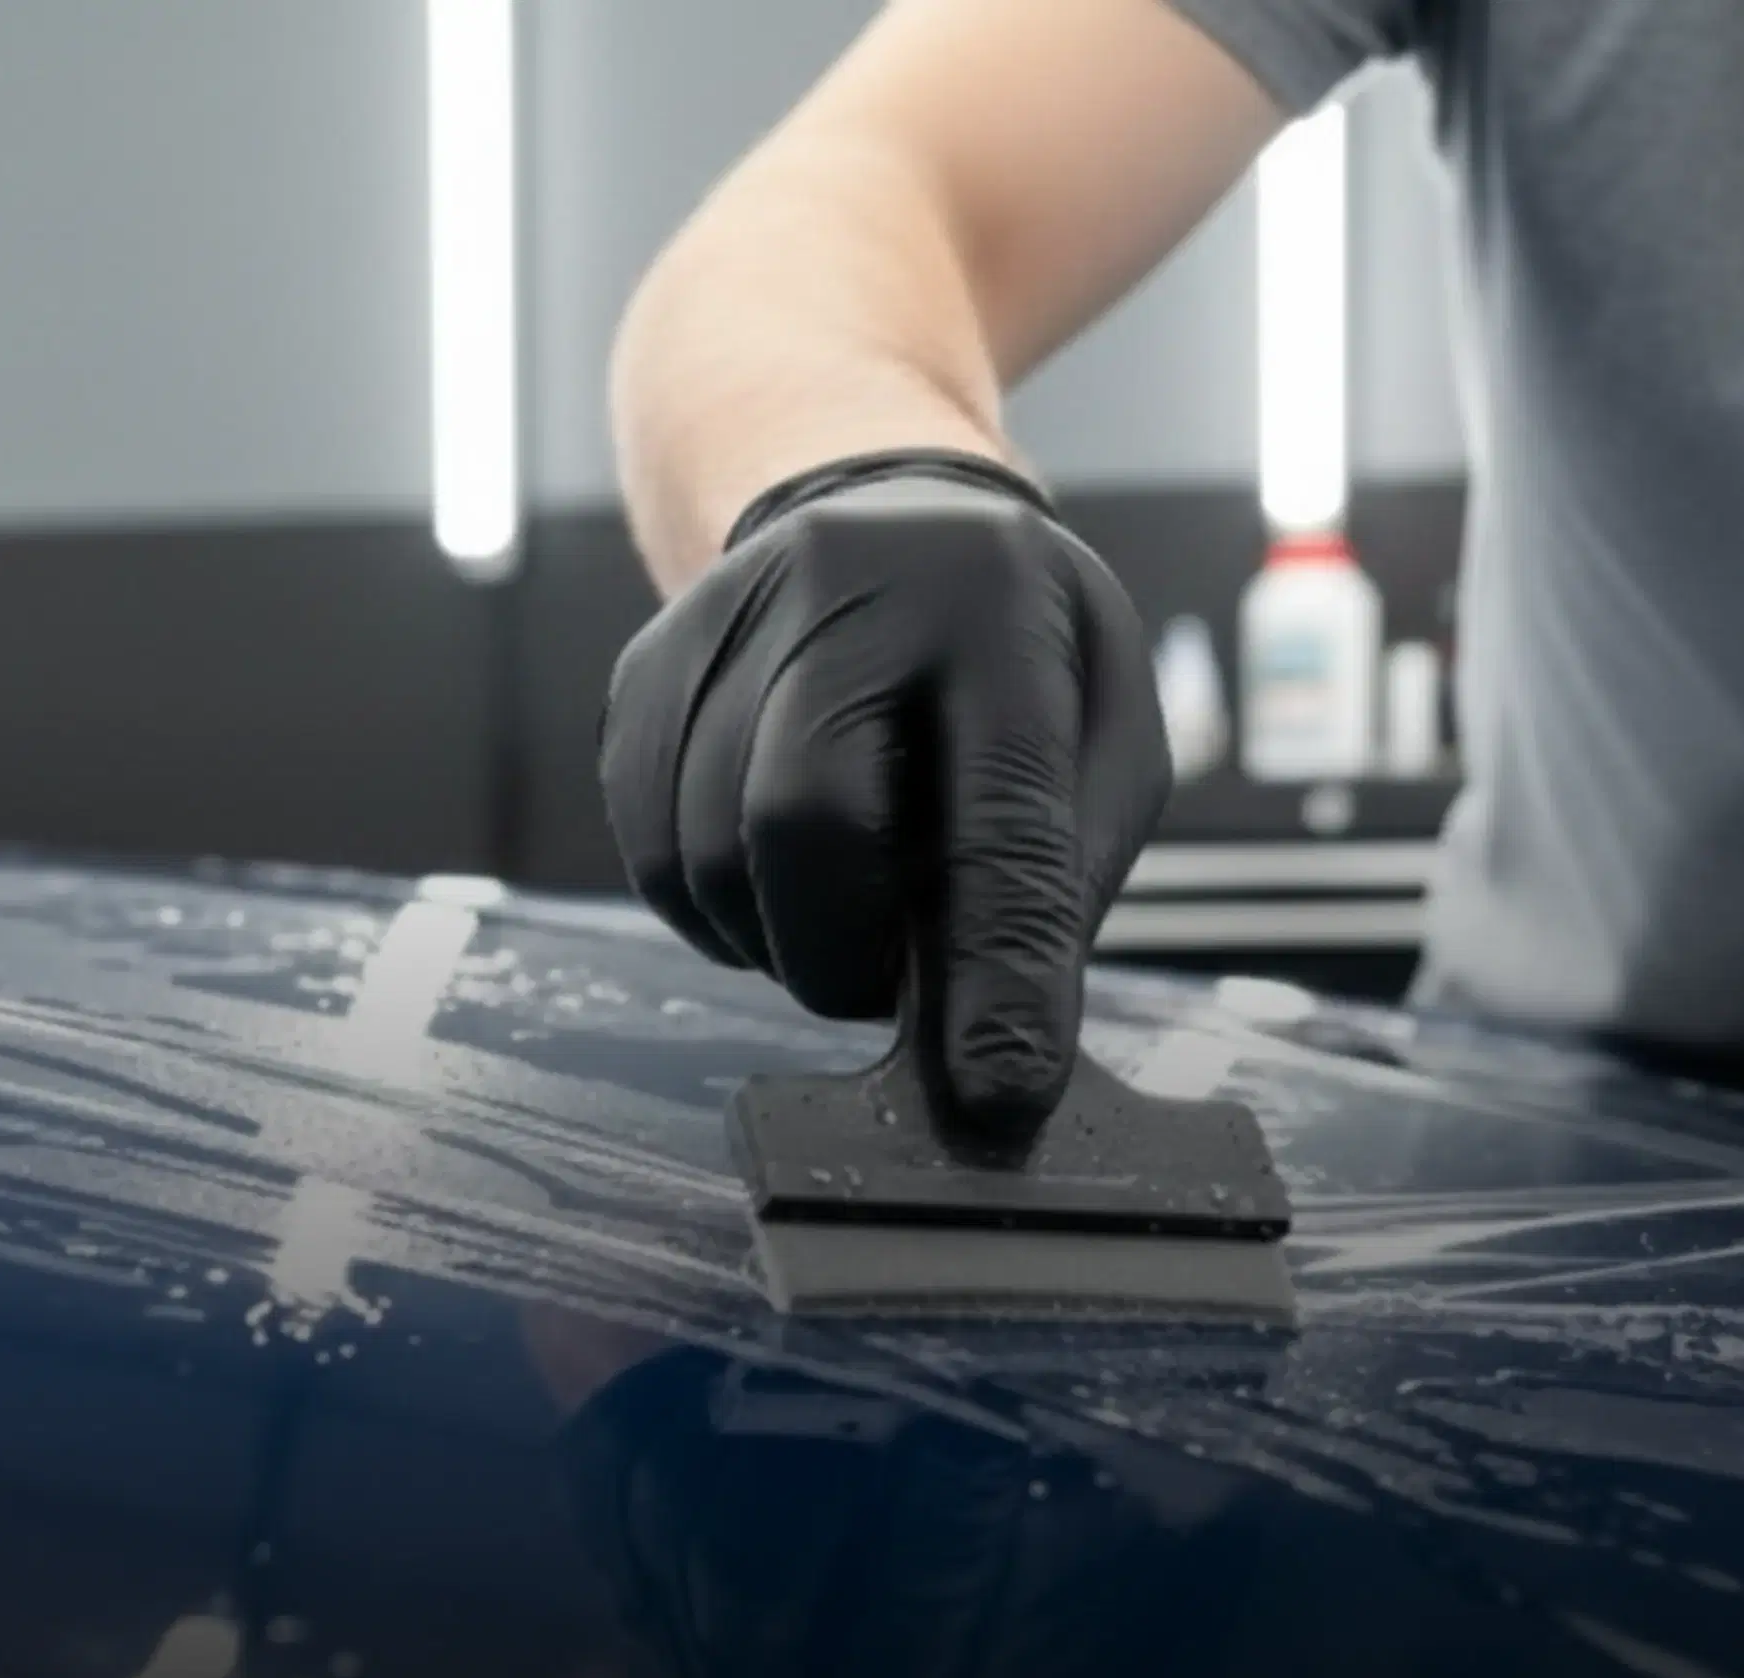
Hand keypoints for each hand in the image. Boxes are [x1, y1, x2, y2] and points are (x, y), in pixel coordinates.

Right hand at [601, 449, 1168, 1142]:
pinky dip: (718, 910)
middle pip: (800, 820)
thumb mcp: (1100, 739)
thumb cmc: (1018, 660)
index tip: (999, 1092)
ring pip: (710, 853)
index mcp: (996, 602)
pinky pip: (651, 852)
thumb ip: (1052, 883)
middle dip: (842, 952)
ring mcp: (721, 614)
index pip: (993, 809)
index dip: (996, 967)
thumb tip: (995, 1057)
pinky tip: (776, 872)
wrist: (887, 519)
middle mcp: (844, 581)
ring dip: (779, 938)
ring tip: (843, 901)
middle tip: (885, 981)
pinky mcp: (642, 667)